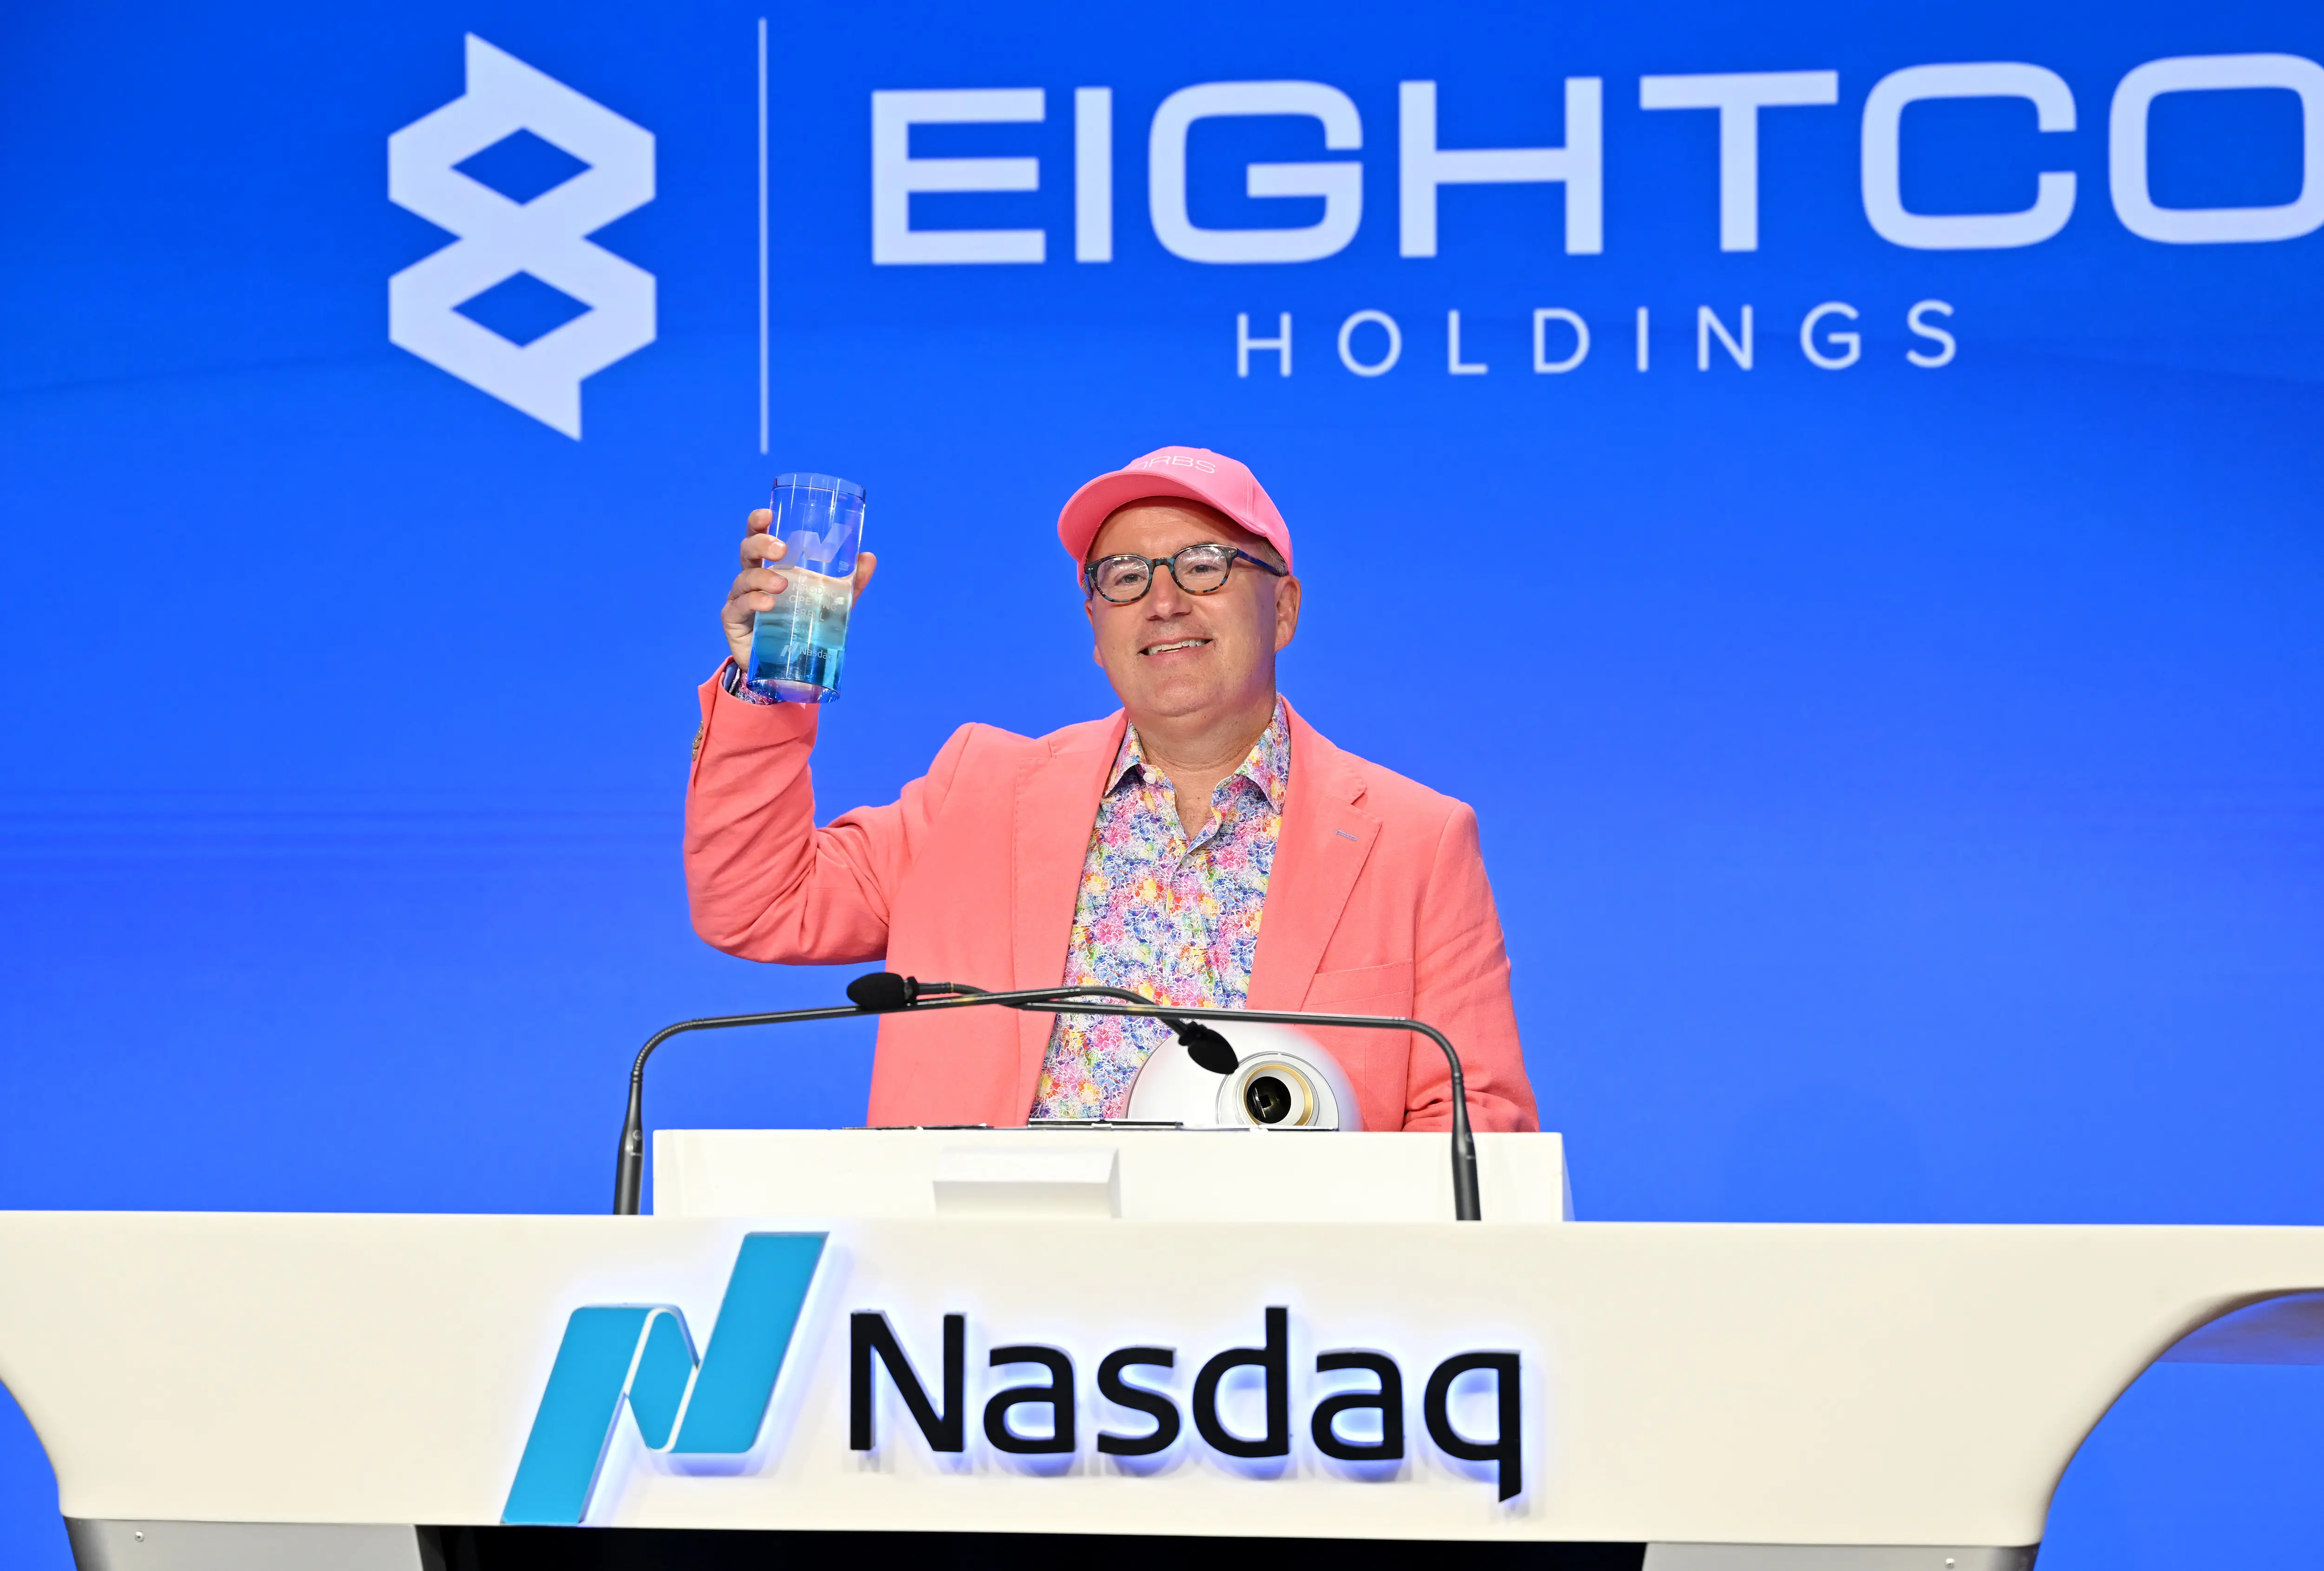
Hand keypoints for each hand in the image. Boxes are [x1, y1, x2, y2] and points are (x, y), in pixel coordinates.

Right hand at [722, 507, 877, 665]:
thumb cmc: (804, 626)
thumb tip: (868, 556)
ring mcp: (740, 598)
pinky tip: (768, 604)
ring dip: (762, 577)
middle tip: (781, 549)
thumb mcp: (832, 603)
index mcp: (772, 566)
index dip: (758, 522)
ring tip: (782, 585)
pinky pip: (738, 606)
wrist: (789, 667)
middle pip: (747, 551)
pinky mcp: (733, 621)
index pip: (759, 537)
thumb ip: (850, 582)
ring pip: (744, 578)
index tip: (768, 514)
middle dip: (760, 544)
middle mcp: (752, 578)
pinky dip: (753, 602)